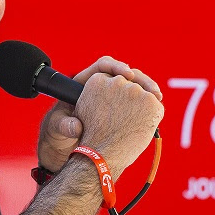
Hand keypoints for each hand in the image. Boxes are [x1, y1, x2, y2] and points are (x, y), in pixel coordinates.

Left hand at [37, 56, 162, 173]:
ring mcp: (116, 99)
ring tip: (157, 98)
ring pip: (135, 87)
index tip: (126, 75)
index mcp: (86, 83)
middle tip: (150, 89)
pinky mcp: (124, 110)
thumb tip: (75, 126)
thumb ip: (64, 125)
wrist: (67, 148)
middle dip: (140, 79)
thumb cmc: (58, 133)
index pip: (103, 66)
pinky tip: (155, 109)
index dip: (117, 67)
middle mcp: (104, 87)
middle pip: (125, 74)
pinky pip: (138, 102)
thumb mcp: (57, 128)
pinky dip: (147, 104)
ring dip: (148, 90)